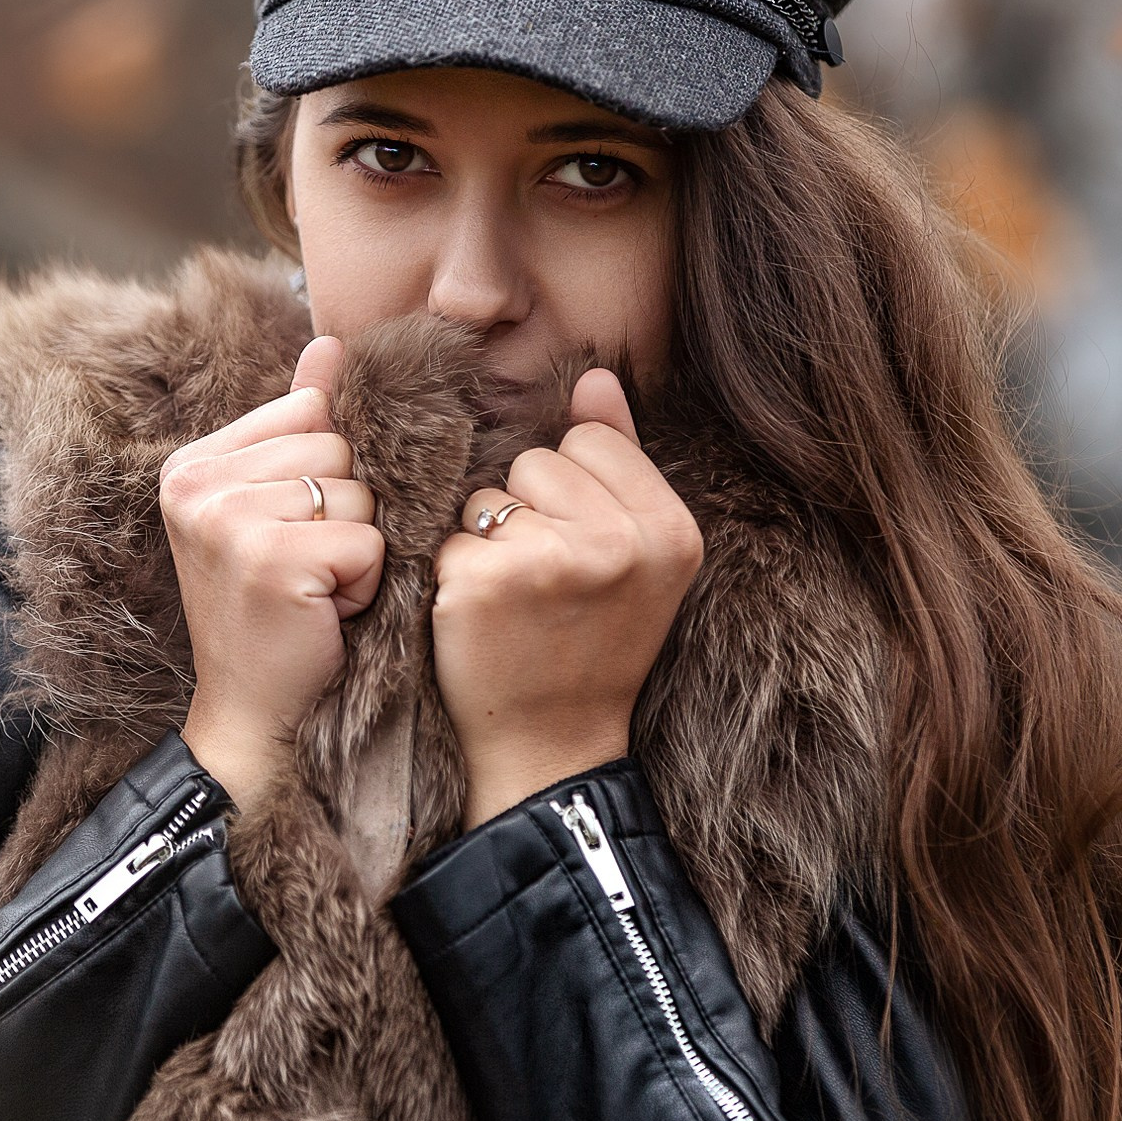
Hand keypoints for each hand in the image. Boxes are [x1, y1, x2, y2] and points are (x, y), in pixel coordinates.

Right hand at [167, 337, 382, 809]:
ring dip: (356, 550)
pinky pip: (367, 541)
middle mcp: (198, 484)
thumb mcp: (273, 509)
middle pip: (337, 451)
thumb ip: (297, 425)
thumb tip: (329, 344)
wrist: (250, 713)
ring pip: (358, 495)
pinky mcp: (270, 560)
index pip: (309, 414)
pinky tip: (323, 612)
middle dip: (344, 515)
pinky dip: (362, 584)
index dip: (325, 475)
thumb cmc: (270, 613)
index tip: (289, 532)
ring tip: (313, 591)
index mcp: (193, 464)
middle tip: (304, 570)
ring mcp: (228, 521)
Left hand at [432, 369, 703, 827]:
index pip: (590, 439)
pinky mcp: (481, 582)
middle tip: (550, 585)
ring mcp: (549, 562)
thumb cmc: (593, 644)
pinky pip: (451, 536)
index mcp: (669, 530)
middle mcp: (619, 543)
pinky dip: (456, 572)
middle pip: (537, 461)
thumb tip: (596, 375)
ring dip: (490, 539)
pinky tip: (485, 618)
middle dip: (530, 512)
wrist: (553, 745)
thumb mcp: (635, 554)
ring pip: (488, 495)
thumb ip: (620, 457)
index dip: (574, 491)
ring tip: (520, 601)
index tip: (586, 556)